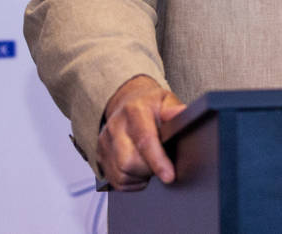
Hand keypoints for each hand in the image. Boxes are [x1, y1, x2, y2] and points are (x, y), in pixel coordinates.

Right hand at [97, 76, 185, 190]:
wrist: (127, 102)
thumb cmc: (150, 105)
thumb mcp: (166, 100)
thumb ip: (174, 109)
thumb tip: (182, 114)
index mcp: (134, 111)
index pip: (144, 140)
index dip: (157, 161)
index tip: (169, 176)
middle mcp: (116, 126)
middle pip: (129, 162)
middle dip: (149, 170)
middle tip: (161, 163)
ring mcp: (105, 141)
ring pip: (121, 175)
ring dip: (140, 177)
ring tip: (149, 164)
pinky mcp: (100, 155)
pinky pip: (116, 181)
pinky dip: (131, 181)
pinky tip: (138, 169)